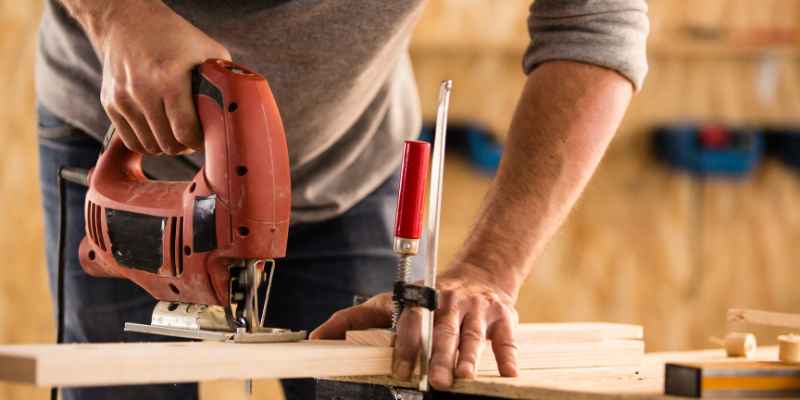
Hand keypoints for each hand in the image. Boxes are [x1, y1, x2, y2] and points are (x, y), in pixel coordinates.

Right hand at [77, 0, 230, 153]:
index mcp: (169, 78)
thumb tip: (239, 107)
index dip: (199, 141)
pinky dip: (147, 143)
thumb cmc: (173, 36)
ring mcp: (123, 98)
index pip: (185, 131)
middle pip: (168, 143)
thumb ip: (224, 80)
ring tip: (176, 134)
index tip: (206, 136)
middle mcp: (142, 90)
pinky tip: (159, 132)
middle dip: (185, 145)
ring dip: (166, 146)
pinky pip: (131, 141)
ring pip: (149, 146)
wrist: (126, 20)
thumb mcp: (207, 51)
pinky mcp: (110, 103)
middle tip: (193, 137)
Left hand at [310, 263, 519, 388]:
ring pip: (472, 334)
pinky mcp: (503, 316)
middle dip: (440, 356)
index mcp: (420, 300)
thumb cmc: (428, 300)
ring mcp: (477, 308)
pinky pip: (506, 338)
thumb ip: (355, 319)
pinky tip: (508, 373)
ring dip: (469, 356)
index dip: (407, 346)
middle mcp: (448, 302)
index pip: (411, 321)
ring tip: (465, 378)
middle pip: (443, 330)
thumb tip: (315, 338)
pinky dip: (508, 356)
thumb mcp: (391, 303)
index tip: (403, 371)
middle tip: (436, 382)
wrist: (481, 274)